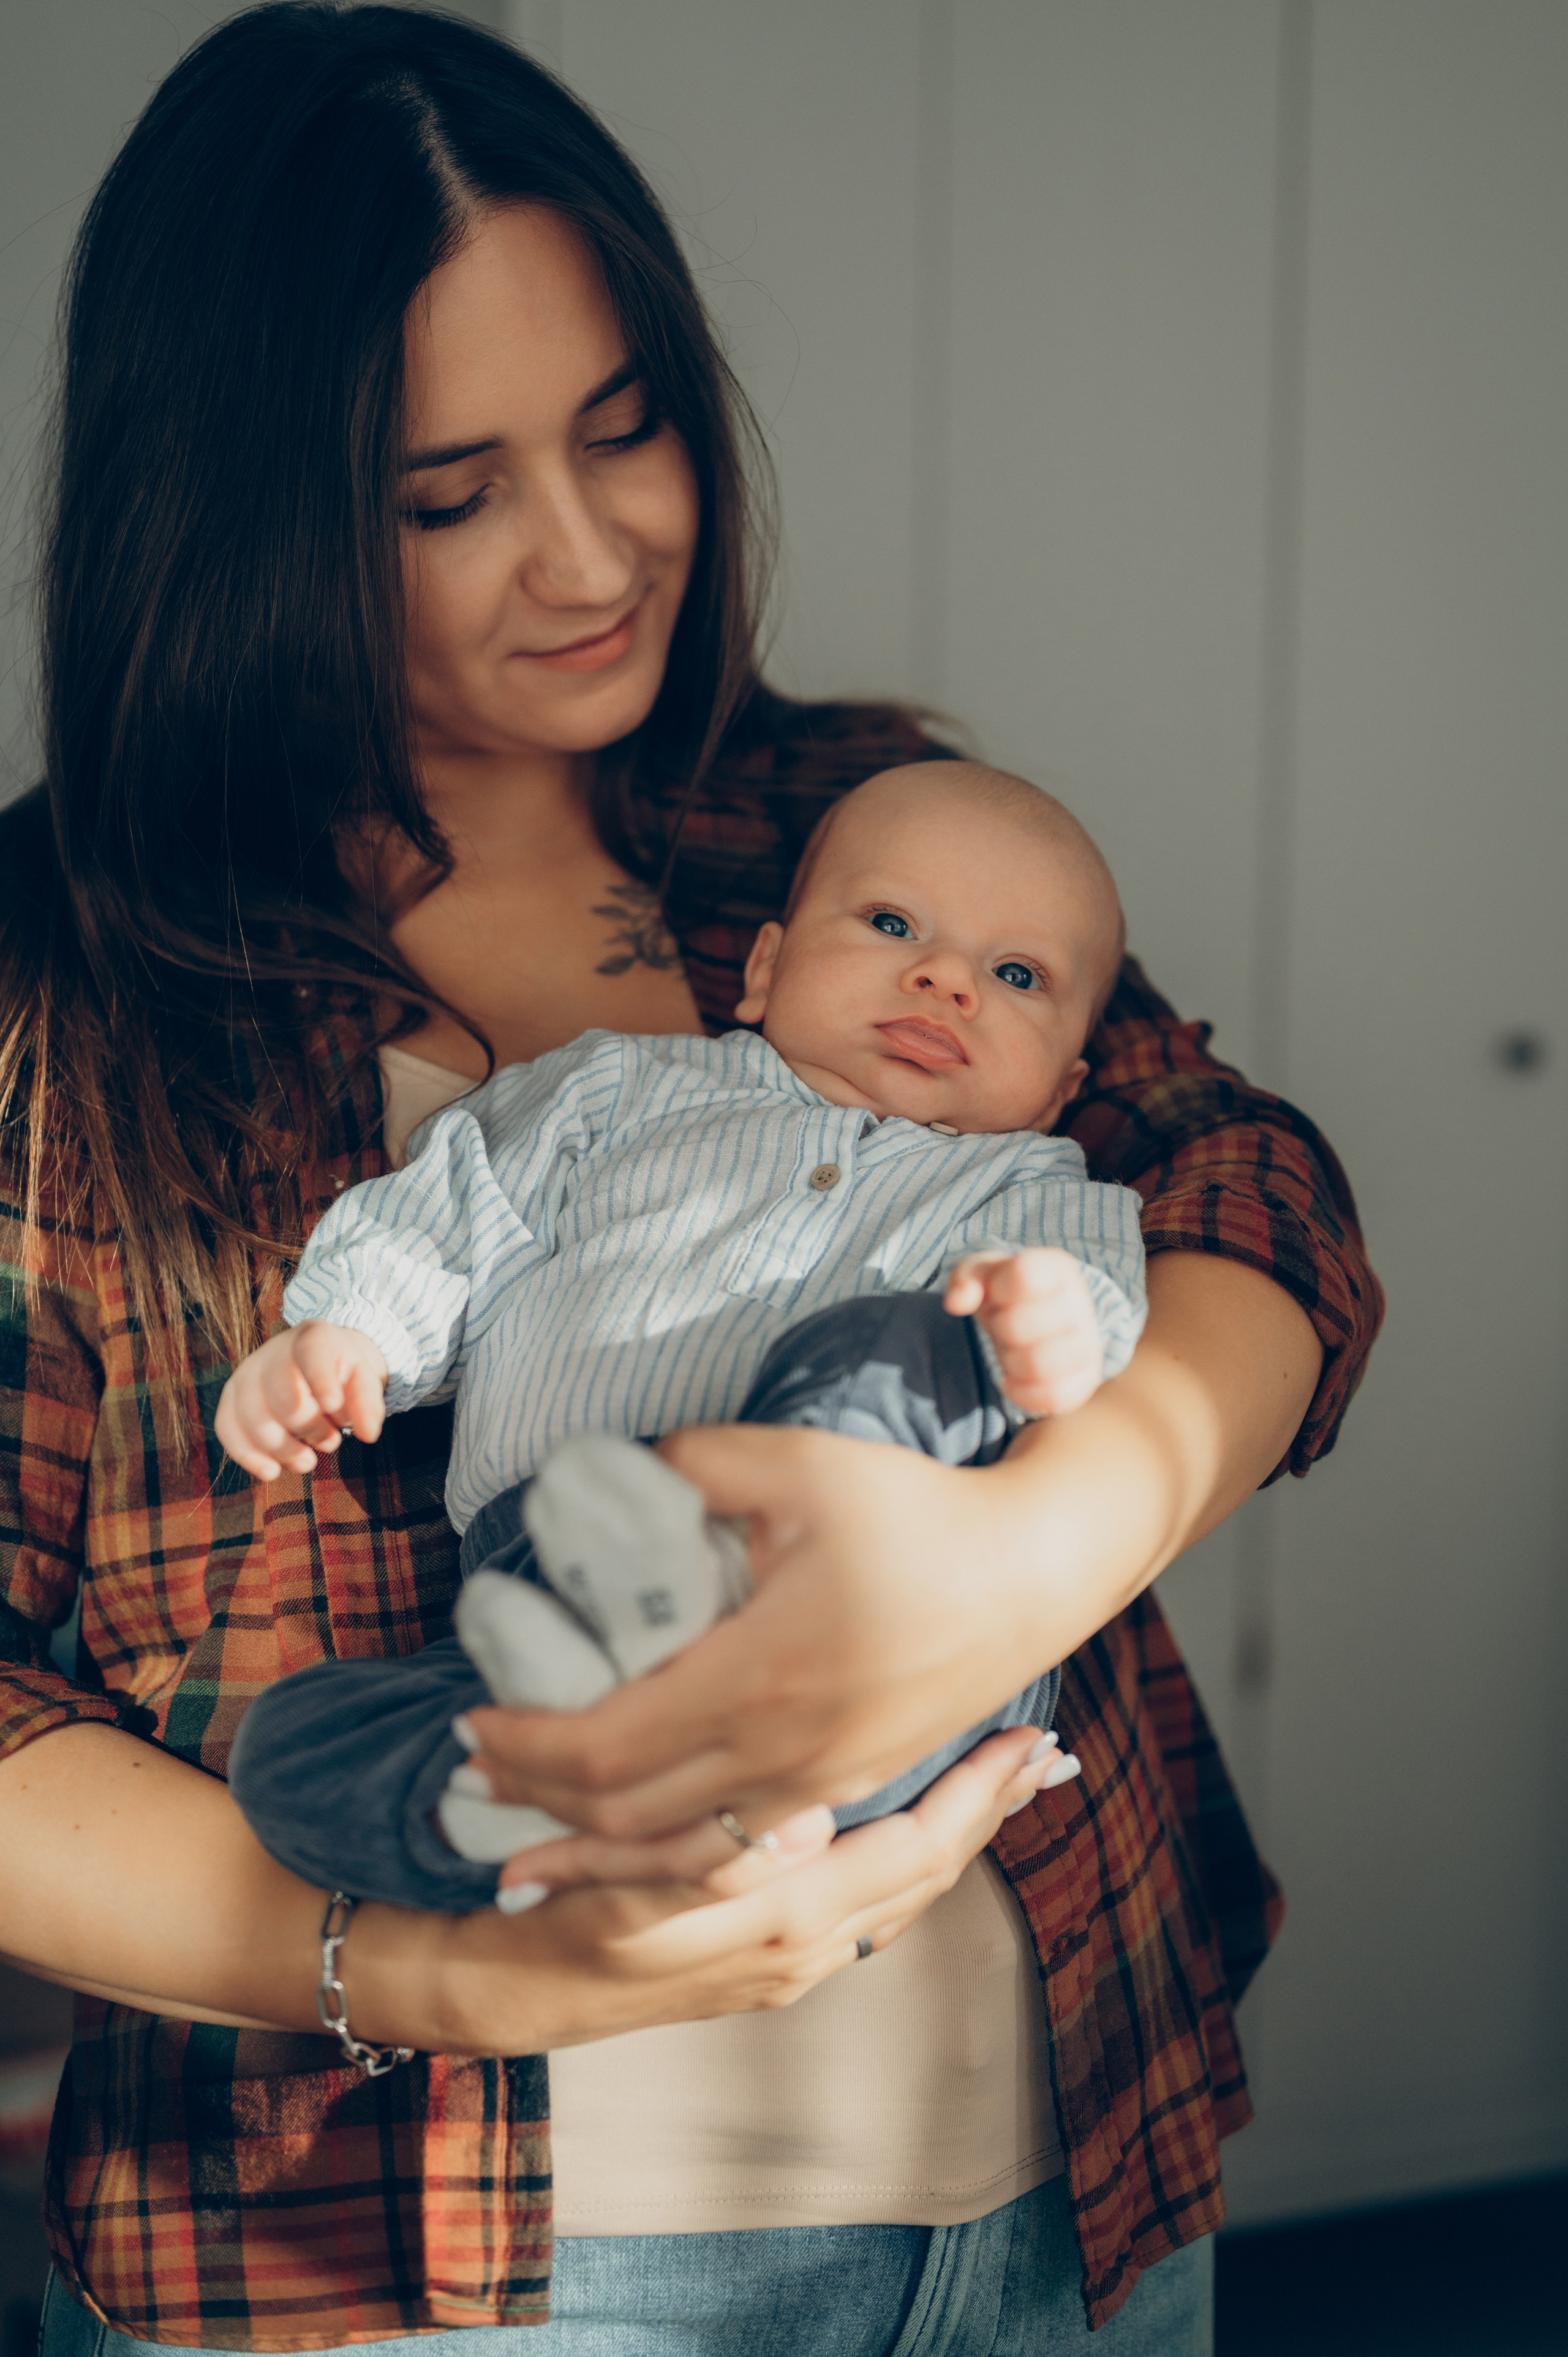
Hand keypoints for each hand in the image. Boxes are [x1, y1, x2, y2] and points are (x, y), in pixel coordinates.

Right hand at [214, 1321, 388, 1478]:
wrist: (318, 1364)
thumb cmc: (343, 1374)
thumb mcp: (366, 1381)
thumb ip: (369, 1404)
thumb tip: (368, 1435)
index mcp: (314, 1337)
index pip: (312, 1352)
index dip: (321, 1381)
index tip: (333, 1405)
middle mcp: (274, 1350)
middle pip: (284, 1397)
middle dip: (310, 1428)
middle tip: (331, 1442)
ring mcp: (247, 1372)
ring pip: (253, 1417)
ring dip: (282, 1449)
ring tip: (307, 1461)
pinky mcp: (231, 1397)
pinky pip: (226, 1426)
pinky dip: (247, 1455)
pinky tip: (271, 1471)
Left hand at [451, 1258, 1322, 1847]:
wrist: (1034, 1571)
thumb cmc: (920, 1513)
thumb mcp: (799, 1463)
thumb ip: (696, 1462)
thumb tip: (624, 1469)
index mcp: (758, 1680)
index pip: (606, 1749)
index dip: (526, 1746)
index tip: (474, 1718)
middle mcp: (783, 1753)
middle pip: (627, 1814)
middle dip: (538, 1800)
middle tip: (479, 1768)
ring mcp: (819, 1782)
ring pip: (680, 1848)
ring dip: (595, 1842)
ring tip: (533, 1823)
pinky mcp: (845, 1784)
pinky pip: (736, 1842)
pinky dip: (667, 1847)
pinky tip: (639, 1828)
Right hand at [487, 1728, 1078, 1911]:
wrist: (509, 1993)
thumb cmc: (557, 1925)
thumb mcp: (627, 1891)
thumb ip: (714, 1864)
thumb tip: (807, 1822)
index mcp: (782, 1923)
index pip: (914, 1850)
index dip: (976, 1796)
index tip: (1027, 1740)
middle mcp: (806, 1949)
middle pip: (928, 1872)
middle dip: (989, 1810)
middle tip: (1040, 1747)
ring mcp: (792, 1960)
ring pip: (904, 1887)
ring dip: (956, 1830)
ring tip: (995, 1774)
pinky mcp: (769, 1959)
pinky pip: (868, 1901)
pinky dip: (907, 1853)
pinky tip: (909, 1814)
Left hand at [944, 1247, 1104, 1414]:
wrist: (1041, 1323)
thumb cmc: (1008, 1295)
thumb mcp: (982, 1274)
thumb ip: (964, 1278)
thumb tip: (956, 1303)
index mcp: (1057, 1269)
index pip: (1023, 1276)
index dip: (998, 1290)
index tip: (1000, 1294)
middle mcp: (1079, 1303)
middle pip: (1017, 1324)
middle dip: (999, 1328)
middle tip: (1005, 1325)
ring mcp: (1088, 1344)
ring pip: (1037, 1365)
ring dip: (1010, 1361)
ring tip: (1012, 1351)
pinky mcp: (1086, 1380)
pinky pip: (1053, 1396)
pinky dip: (1023, 1393)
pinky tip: (1015, 1379)